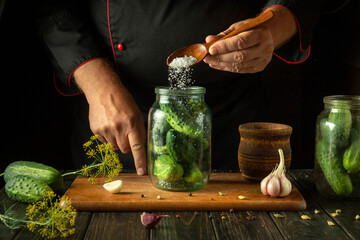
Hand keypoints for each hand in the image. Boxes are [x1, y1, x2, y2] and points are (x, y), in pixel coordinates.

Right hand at [74, 59, 146, 174]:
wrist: (103, 92)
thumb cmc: (123, 101)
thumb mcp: (137, 113)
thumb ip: (139, 130)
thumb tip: (141, 146)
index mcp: (132, 123)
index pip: (137, 146)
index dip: (140, 160)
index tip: (142, 172)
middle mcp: (119, 128)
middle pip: (125, 150)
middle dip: (128, 145)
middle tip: (126, 133)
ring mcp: (106, 130)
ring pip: (115, 147)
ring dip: (117, 141)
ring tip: (116, 126)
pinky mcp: (96, 130)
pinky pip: (105, 142)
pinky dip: (108, 137)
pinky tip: (108, 125)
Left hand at [203, 20, 273, 72]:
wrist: (268, 35)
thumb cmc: (252, 29)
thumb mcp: (239, 27)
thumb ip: (224, 34)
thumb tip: (209, 40)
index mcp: (260, 35)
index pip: (241, 42)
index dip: (225, 47)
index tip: (211, 49)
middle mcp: (264, 48)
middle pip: (239, 56)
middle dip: (220, 58)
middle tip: (207, 57)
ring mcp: (262, 60)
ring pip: (239, 65)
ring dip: (222, 64)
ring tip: (210, 61)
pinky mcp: (258, 67)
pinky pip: (240, 70)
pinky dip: (227, 68)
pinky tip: (218, 65)